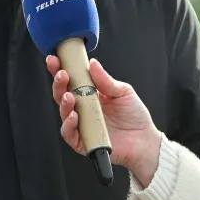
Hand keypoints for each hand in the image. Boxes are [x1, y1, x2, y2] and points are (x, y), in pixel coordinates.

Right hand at [47, 55, 162, 184]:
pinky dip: (68, 125)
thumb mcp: (123, 92)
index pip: (71, 80)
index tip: (55, 58)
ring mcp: (80, 124)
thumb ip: (106, 80)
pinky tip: (74, 116)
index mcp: (89, 93)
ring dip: (63, 103)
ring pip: (63, 113)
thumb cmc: (134, 115)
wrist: (144, 139)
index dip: (60, 69)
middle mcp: (81, 108)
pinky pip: (69, 133)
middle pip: (62, 95)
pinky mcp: (82, 141)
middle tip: (62, 75)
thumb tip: (92, 63)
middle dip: (58, 83)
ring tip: (69, 96)